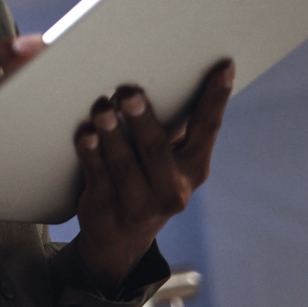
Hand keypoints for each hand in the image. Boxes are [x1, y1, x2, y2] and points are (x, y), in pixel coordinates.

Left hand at [72, 60, 234, 290]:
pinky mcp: (107, 210)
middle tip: (129, 92)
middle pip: (157, 149)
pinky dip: (90, 154)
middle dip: (142, 118)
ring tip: (100, 108)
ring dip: (111, 134)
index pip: (207, 128)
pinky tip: (85, 134)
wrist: (119, 240)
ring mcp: (140, 204)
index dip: (216, 97)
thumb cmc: (145, 179)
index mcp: (193, 168)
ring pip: (124, 164)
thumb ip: (168, 127)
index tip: (223, 66)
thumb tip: (159, 70)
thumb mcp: (166, 160)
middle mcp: (172, 188)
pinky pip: (97, 177)